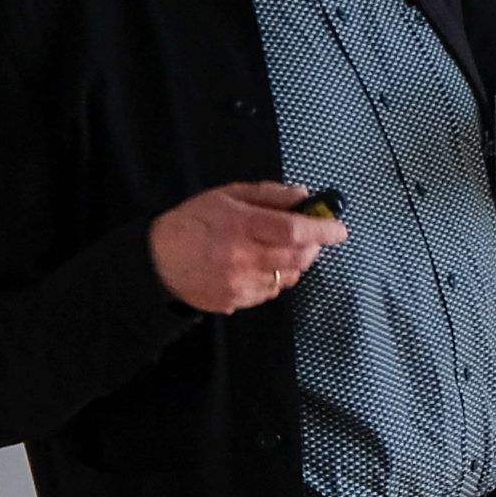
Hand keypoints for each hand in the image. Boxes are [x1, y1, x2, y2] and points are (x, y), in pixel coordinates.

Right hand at [149, 181, 347, 313]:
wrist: (157, 263)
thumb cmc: (191, 224)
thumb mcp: (227, 196)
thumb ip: (268, 195)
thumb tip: (303, 195)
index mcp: (241, 225)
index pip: (294, 230)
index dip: (322, 230)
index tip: (338, 228)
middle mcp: (243, 257)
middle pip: (298, 257)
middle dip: (313, 247)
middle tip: (312, 237)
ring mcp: (240, 283)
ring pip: (288, 277)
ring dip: (295, 263)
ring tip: (280, 249)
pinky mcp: (237, 301)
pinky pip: (270, 292)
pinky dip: (275, 278)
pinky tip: (261, 265)